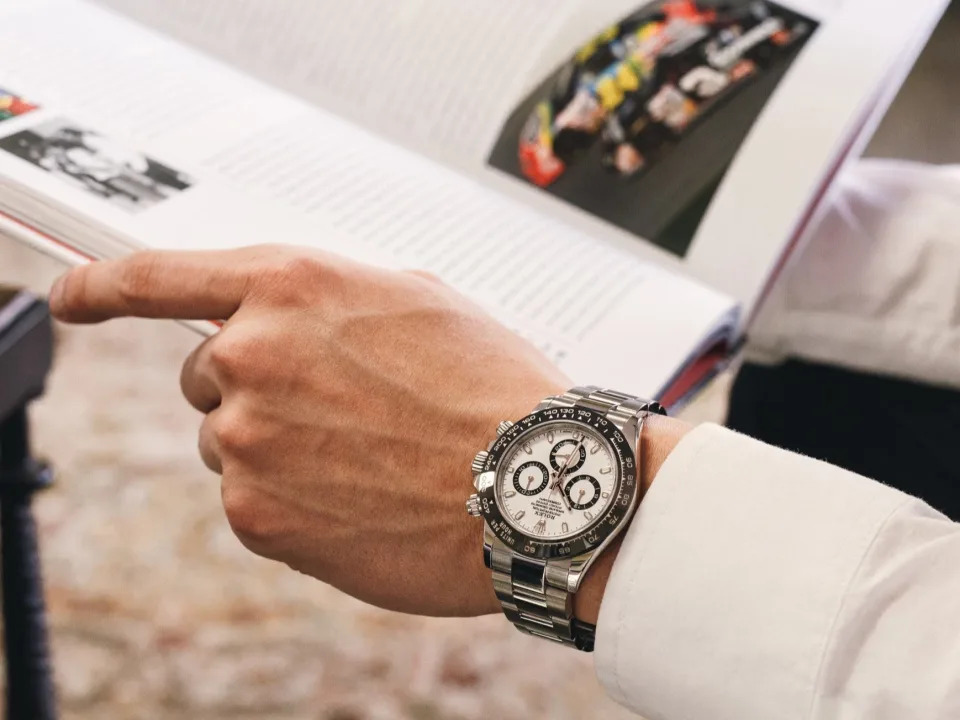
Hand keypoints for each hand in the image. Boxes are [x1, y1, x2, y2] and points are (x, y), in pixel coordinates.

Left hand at [49, 245, 569, 616]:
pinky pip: (252, 500)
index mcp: (292, 287)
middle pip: (208, 374)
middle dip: (258, 386)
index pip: (160, 277)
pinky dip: (295, 501)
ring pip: (232, 442)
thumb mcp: (415, 301)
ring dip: (282, 447)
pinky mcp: (257, 515)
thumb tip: (290, 318)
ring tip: (369, 458)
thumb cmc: (493, 389)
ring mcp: (248, 440)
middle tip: (341, 409)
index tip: (71, 299)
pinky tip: (362, 497)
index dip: (104, 287)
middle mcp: (253, 356)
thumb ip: (328, 299)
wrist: (534, 487)